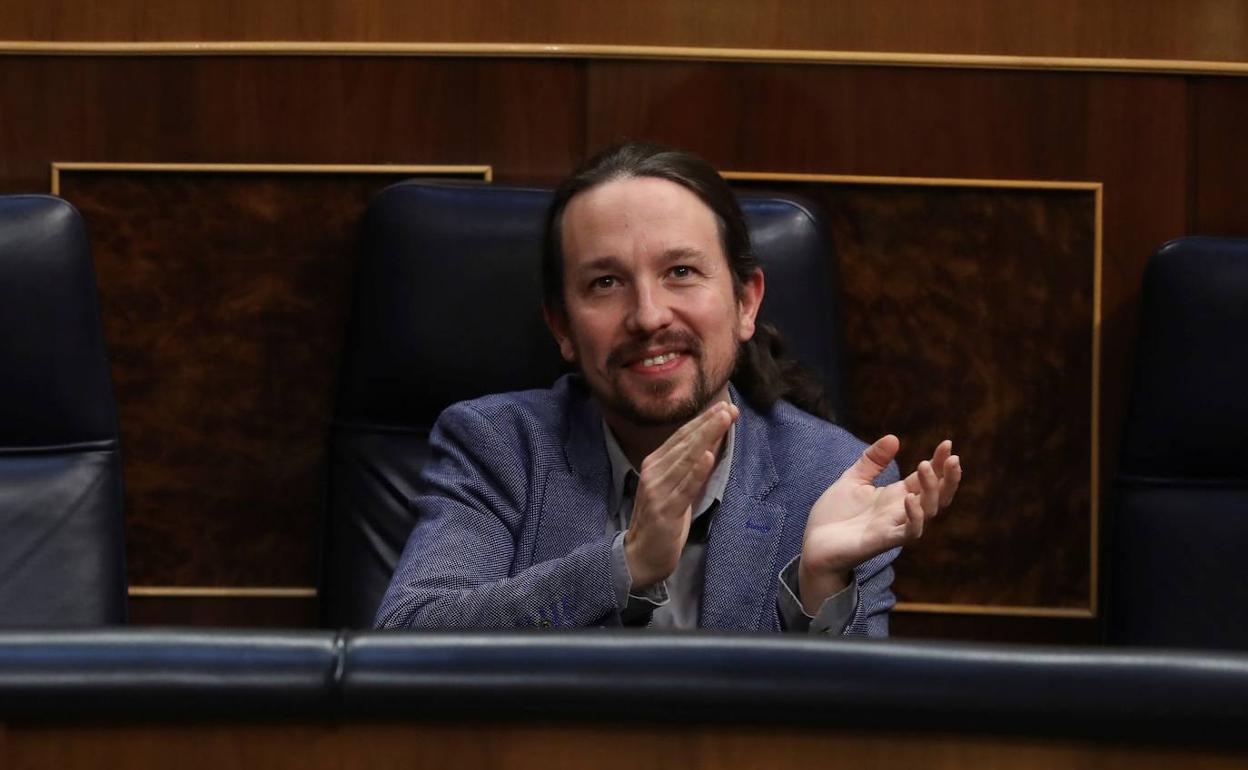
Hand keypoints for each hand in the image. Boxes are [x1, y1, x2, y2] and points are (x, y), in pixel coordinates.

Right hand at [624, 401, 737, 588]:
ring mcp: (658, 490)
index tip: (724, 406)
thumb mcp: (676, 486)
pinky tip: (708, 456)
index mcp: (655, 462)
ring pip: (686, 459)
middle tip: (729, 408)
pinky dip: (697, 470)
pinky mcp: (665, 509)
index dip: (703, 420)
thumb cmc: (662, 519)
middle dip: (709, 423)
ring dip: (706, 437)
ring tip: (723, 420)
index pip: (682, 436)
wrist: (641, 555)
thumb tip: (713, 442)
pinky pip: (684, 487)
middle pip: (685, 442)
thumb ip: (691, 466)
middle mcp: (654, 471)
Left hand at [798, 436, 961, 613]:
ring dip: (932, 490)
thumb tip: (893, 437)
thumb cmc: (835, 515)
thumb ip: (873, 461)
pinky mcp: (883, 541)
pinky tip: (910, 498)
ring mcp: (894, 527)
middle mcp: (901, 512)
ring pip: (928, 512)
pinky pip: (909, 532)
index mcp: (896, 496)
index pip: (926, 479)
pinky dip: (914, 517)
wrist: (815, 544)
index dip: (939, 463)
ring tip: (924, 467)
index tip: (947, 444)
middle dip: (948, 478)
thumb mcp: (853, 479)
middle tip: (953, 458)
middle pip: (937, 497)